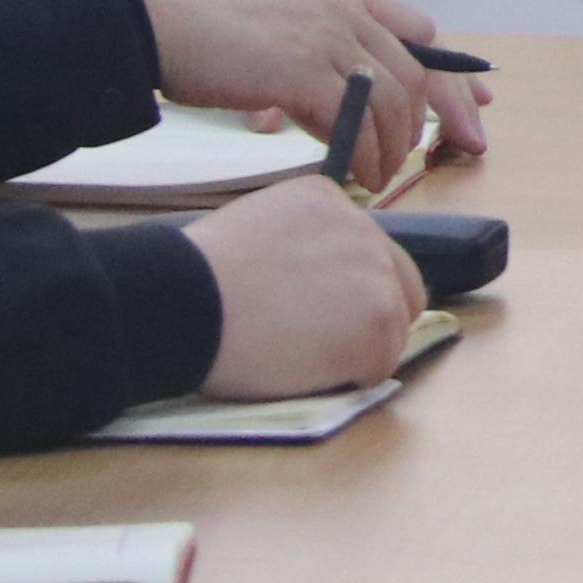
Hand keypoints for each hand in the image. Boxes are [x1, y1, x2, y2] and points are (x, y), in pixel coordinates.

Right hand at [132, 0, 490, 185]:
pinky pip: (351, 118)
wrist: (155, 15)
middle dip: (417, 123)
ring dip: (389, 146)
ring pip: (388, 99)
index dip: (444, 76)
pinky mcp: (300, 68)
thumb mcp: (278, 21)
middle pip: (412, 71)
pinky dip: (360, 151)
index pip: (418, 32)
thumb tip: (341, 100)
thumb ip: (317, 48)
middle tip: (405, 158)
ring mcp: (324, 35)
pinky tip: (353, 172)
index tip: (464, 110)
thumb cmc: (203, 27)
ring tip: (376, 176)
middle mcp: (343, 6)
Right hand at [188, 174, 429, 400]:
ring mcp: (378, 279)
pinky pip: (376, 368)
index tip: (315, 311)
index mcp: (331, 202)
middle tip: (320, 344)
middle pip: (397, 286)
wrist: (184, 301)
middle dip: (368, 318)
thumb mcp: (255, 231)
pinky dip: (346, 380)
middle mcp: (366, 231)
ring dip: (354, 351)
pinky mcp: (378, 329)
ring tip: (297, 357)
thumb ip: (297, 248)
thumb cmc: (196, 278)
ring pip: (391, 331)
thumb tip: (308, 282)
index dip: (346, 290)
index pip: (367, 252)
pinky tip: (302, 371)